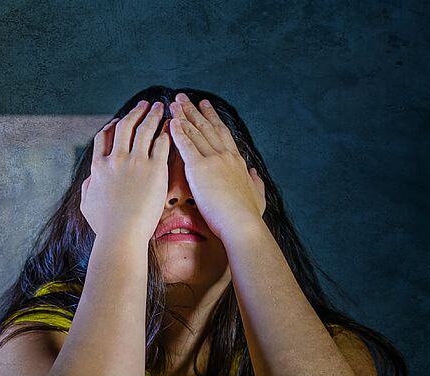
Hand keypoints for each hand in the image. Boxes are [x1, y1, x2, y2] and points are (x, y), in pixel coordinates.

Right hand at [80, 100, 170, 243]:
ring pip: (144, 129)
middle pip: (125, 126)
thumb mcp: (87, 204)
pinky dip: (167, 132)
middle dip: (135, 112)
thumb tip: (91, 179)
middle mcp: (115, 159)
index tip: (119, 121)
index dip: (112, 126)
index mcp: (99, 167)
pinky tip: (172, 127)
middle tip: (145, 105)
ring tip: (161, 108)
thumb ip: (88, 187)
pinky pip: (162, 143)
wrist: (121, 234)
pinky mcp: (154, 169)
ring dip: (153, 115)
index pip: (104, 137)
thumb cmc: (105, 226)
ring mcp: (135, 162)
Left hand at [168, 93, 265, 241]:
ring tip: (174, 102)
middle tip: (184, 97)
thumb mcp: (258, 194)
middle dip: (194, 111)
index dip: (212, 119)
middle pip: (207, 127)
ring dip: (184, 116)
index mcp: (237, 161)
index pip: (222, 134)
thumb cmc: (248, 215)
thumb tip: (255, 173)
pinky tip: (171, 121)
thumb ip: (255, 182)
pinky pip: (186, 145)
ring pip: (196, 132)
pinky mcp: (200, 168)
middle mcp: (225, 155)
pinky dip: (178, 132)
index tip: (205, 106)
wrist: (241, 223)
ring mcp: (213, 159)